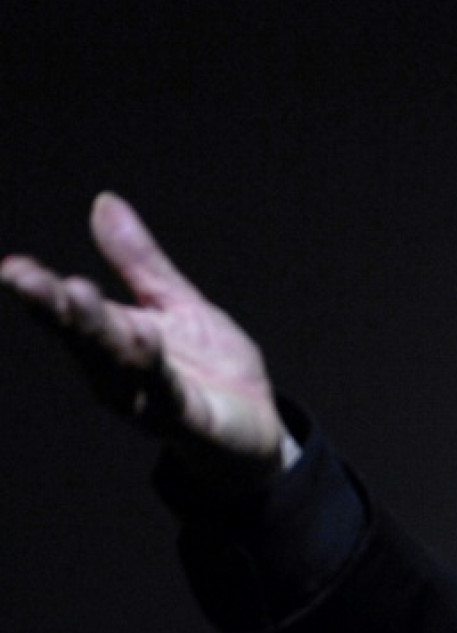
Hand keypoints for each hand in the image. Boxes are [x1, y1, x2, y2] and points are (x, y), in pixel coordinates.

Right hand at [1, 193, 293, 490]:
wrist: (255, 429)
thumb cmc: (211, 369)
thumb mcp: (177, 302)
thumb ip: (139, 261)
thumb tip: (104, 202)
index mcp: (114, 339)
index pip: (69, 313)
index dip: (40, 292)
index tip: (12, 267)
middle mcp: (119, 372)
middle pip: (83, 337)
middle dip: (56, 308)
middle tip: (27, 278)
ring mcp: (149, 399)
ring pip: (116, 364)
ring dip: (95, 332)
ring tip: (77, 295)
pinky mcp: (186, 419)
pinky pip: (164, 393)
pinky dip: (151, 369)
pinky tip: (143, 339)